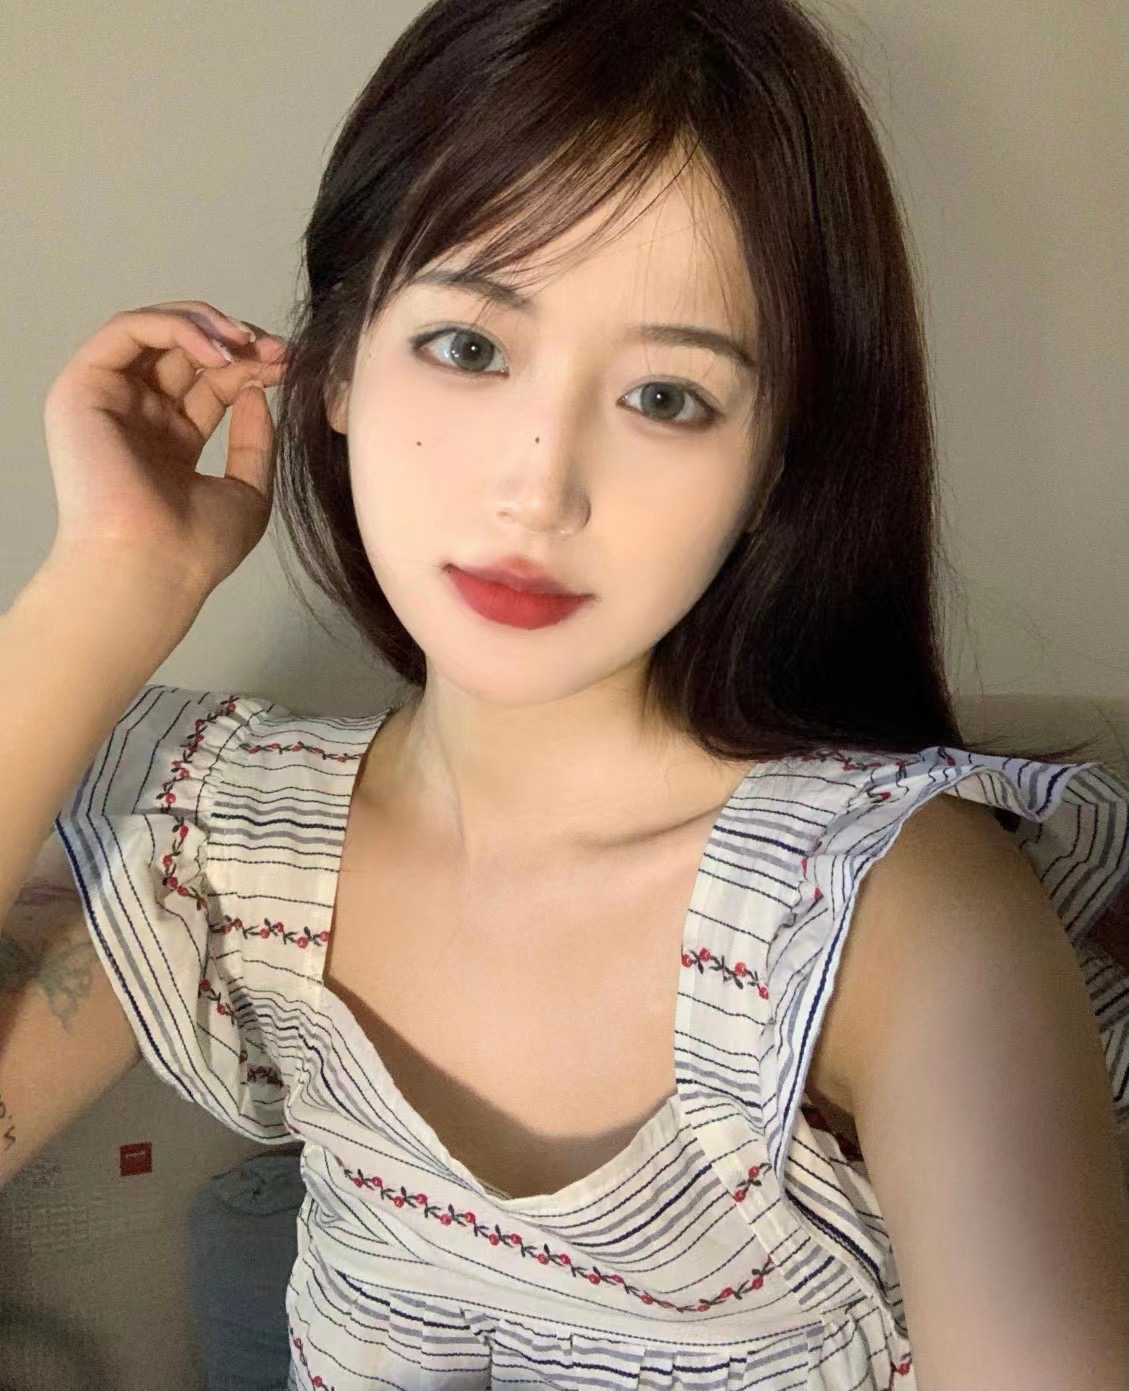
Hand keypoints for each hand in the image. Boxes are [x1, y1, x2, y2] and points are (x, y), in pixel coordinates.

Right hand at [41, 300, 289, 599]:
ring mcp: (110, 400)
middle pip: (187, 352)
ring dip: (206, 324)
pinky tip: (216, 350)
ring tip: (246, 343)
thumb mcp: (248, 490)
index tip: (291, 366)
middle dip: (236, 340)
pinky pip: (127, 330)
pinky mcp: (84, 388)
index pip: (214, 381)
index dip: (253, 366)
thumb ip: (254, 440)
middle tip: (277, 349)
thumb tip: (256, 392)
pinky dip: (175, 326)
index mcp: (173, 441)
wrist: (154, 566)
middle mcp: (139, 416)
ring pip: (154, 330)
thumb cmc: (196, 547)